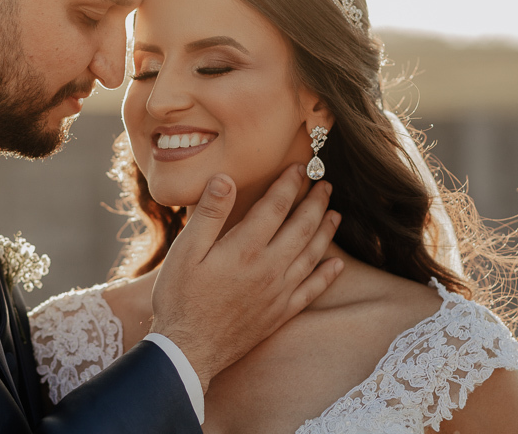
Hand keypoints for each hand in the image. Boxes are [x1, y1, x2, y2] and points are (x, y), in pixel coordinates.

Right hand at [150, 164, 341, 392]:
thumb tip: (225, 179)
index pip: (275, 207)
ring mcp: (278, 292)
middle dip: (315, 202)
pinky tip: (337, 265)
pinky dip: (327, 275)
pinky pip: (312, 290)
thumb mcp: (185, 251)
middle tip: (326, 184)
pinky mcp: (280, 313)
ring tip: (335, 213)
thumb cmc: (180, 297)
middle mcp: (269, 268)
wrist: (188, 350)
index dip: (289, 184)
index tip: (299, 167)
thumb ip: (209, 214)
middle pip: (301, 227)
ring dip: (326, 231)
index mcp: (245, 248)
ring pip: (312, 255)